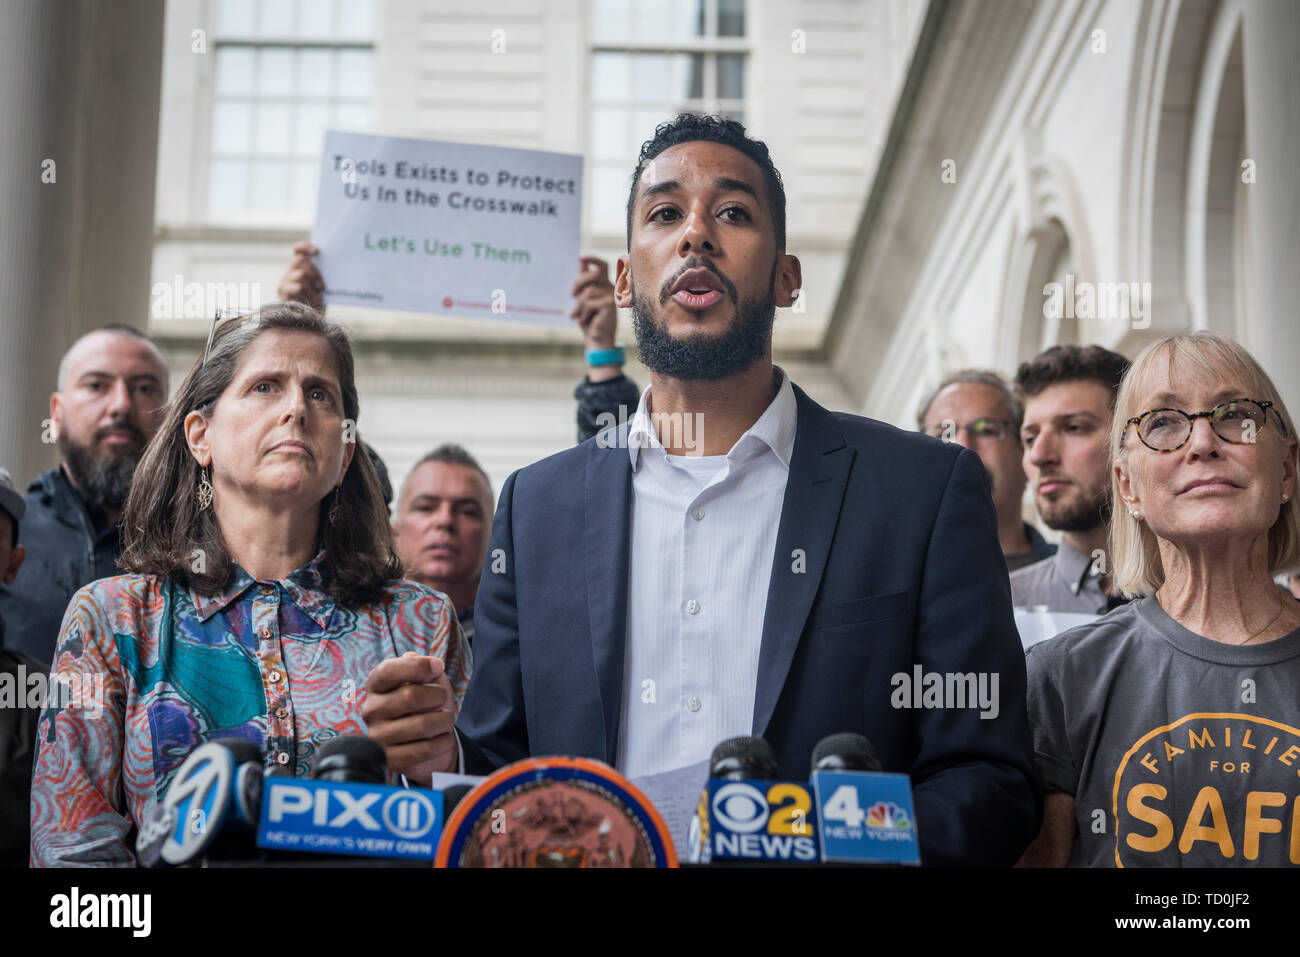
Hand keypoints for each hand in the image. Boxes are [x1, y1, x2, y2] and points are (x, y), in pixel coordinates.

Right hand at [278, 240, 324, 307]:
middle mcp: (291, 270)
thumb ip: (322, 271)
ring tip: (317, 297)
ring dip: (312, 287)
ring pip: (301, 274)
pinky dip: (307, 294)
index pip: (298, 249)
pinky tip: (310, 301)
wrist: (312, 317)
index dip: (305, 247)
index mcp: (301, 264)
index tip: (316, 251)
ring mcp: (285, 279)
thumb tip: (330, 262)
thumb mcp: (323, 282)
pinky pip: (297, 287)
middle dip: (314, 273)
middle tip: (321, 286)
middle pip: (302, 260)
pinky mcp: (282, 290)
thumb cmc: (320, 298)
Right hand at [361, 653, 457, 782]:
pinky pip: (424, 750)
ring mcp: (378, 736)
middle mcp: (371, 710)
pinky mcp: (390, 759)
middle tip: (443, 698)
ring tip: (446, 719)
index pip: (388, 671)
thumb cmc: (426, 703)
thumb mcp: (427, 679)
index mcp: (376, 685)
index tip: (438, 666)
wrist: (427, 739)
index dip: (417, 667)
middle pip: (409, 696)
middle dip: (437, 696)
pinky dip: (443, 741)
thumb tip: (431, 664)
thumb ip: (425, 667)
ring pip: (421, 725)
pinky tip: (444, 737)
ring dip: (444, 720)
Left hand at [571, 255, 616, 348]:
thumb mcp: (583, 300)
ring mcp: (611, 296)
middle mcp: (610, 287)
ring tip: (575, 316)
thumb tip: (580, 262)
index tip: (580, 258)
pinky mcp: (610, 306)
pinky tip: (583, 321)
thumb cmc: (589, 319)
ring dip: (577, 306)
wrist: (598, 340)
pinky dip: (582, 314)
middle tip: (571, 295)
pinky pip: (589, 304)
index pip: (602, 265)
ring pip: (587, 293)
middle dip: (578, 283)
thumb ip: (583, 282)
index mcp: (604, 283)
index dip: (592, 259)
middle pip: (592, 274)